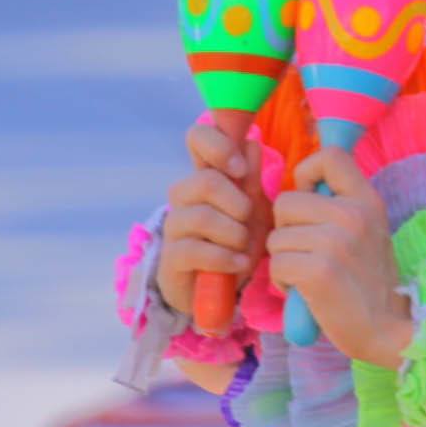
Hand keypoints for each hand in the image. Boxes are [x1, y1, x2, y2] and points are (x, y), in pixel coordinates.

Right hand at [156, 117, 272, 319]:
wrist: (222, 289)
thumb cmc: (239, 240)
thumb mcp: (254, 209)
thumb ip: (251, 179)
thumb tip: (251, 144)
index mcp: (206, 174)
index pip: (197, 137)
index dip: (218, 145)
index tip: (240, 170)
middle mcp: (184, 195)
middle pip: (205, 181)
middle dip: (238, 203)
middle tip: (249, 221)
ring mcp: (174, 225)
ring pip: (203, 217)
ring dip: (234, 234)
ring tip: (244, 247)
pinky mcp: (171, 257)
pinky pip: (196, 250)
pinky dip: (225, 258)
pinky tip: (239, 264)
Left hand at [269, 147, 411, 366]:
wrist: (388, 328)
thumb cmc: (370, 281)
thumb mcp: (367, 230)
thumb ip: (339, 206)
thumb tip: (296, 189)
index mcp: (367, 200)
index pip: (330, 156)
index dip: (306, 173)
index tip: (310, 198)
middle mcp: (352, 214)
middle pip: (286, 202)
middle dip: (286, 229)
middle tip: (308, 252)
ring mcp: (335, 242)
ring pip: (276, 237)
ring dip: (284, 259)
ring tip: (309, 275)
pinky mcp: (318, 271)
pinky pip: (276, 264)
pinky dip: (282, 281)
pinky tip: (304, 291)